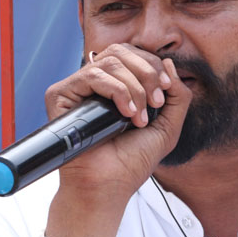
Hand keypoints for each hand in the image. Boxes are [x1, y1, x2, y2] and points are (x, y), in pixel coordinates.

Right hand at [45, 45, 190, 201]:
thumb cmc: (132, 161)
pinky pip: (92, 75)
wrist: (109, 185)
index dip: (153, 66)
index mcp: (115, 85)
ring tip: (138, 117)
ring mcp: (76, 88)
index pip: (133, 55)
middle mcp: (94, 83)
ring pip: (110, 61)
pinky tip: (125, 114)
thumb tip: (167, 61)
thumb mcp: (167, 126)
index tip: (164, 92)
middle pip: (121, 51)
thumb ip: (177, 95)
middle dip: (146, 73)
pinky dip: (116, 90)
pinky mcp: (60, 95)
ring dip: (134, 88)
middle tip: (156, 102)